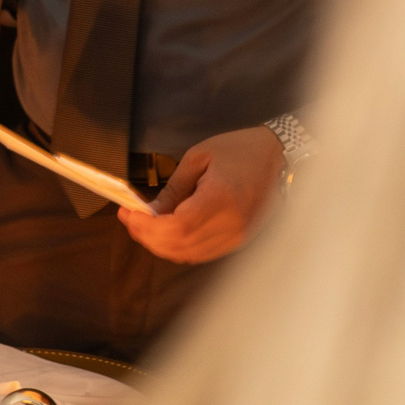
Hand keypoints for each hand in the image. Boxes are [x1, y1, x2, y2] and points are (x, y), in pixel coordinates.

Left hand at [121, 125, 284, 263]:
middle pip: (180, 246)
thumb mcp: (199, 158)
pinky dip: (181, 248)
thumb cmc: (238, 150)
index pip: (176, 227)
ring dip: (163, 245)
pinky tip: (169, 232)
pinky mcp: (240, 240)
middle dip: (149, 237)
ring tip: (146, 226)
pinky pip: (204, 253)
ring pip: (190, 255)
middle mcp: (232, 222)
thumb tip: (150, 211)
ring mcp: (238, 235)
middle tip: (131, 220)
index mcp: (221, 197)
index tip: (128, 215)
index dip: (147, 227)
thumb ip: (173, 189)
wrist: (277, 156)